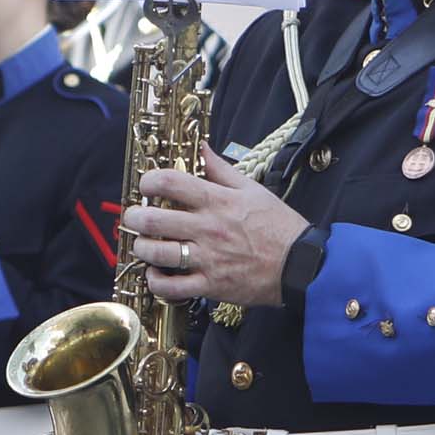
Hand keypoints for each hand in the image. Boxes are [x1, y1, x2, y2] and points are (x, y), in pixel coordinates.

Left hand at [132, 151, 306, 308]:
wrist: (300, 265)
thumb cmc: (278, 226)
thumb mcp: (252, 189)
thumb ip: (221, 169)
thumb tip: (201, 147)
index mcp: (217, 201)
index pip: (170, 182)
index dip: (149, 181)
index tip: (147, 186)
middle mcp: (208, 229)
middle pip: (152, 220)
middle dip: (134, 217)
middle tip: (135, 218)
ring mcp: (208, 258)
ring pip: (156, 254)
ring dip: (142, 249)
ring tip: (144, 245)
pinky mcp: (211, 285)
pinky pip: (172, 287)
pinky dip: (157, 282)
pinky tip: (157, 274)